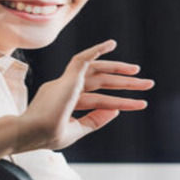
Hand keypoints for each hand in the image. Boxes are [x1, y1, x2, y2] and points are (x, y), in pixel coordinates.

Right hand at [19, 39, 153, 152]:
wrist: (30, 132)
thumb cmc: (46, 136)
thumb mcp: (75, 131)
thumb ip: (94, 121)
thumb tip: (115, 110)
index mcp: (66, 101)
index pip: (94, 98)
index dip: (115, 102)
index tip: (135, 104)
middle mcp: (66, 88)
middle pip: (101, 82)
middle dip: (124, 83)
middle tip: (148, 84)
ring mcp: (66, 82)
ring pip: (98, 72)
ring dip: (120, 71)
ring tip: (140, 73)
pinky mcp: (68, 78)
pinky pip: (84, 59)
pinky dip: (97, 50)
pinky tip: (112, 44)